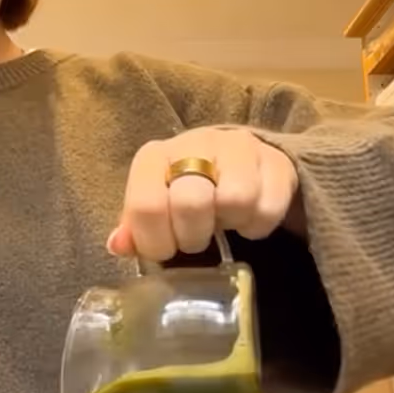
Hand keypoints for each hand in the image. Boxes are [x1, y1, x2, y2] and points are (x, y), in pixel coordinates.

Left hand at [107, 127, 303, 259]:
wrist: (236, 162)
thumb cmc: (185, 190)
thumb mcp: (155, 206)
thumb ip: (135, 227)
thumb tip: (118, 244)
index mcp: (156, 156)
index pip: (147, 205)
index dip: (156, 241)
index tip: (166, 249)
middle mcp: (195, 143)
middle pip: (191, 203)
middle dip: (193, 236)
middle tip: (196, 238)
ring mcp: (238, 148)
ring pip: (235, 200)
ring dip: (229, 225)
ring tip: (223, 221)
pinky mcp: (275, 161)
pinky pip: (268, 208)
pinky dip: (258, 226)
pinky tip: (247, 219)